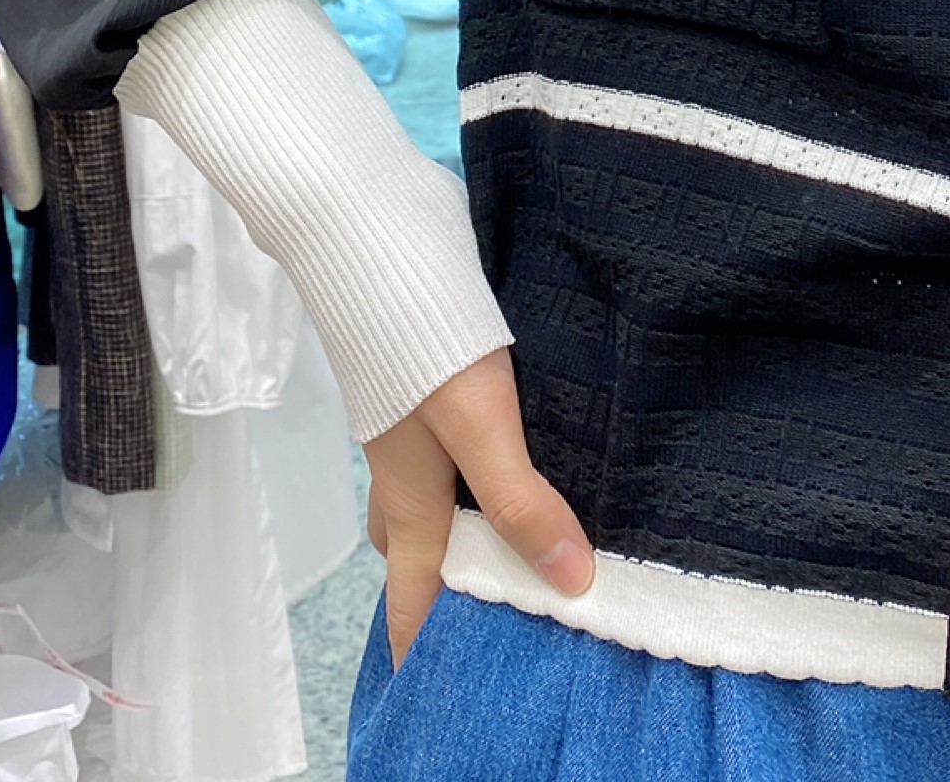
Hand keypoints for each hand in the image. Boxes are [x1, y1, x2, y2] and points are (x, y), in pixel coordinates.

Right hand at [364, 347, 594, 670]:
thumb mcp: (480, 426)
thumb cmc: (427, 346)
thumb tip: (570, 579)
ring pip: (430, 509)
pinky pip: (442, 465)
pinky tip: (509, 464)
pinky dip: (471, 483)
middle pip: (423, 560)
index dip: (429, 651)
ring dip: (463, 535)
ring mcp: (407, 438)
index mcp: (412, 504)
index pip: (415, 601)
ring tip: (522, 544)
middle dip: (452, 595)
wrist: (379, 259)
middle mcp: (402, 479)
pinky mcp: (421, 400)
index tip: (450, 690)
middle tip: (506, 614)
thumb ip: (520, 500)